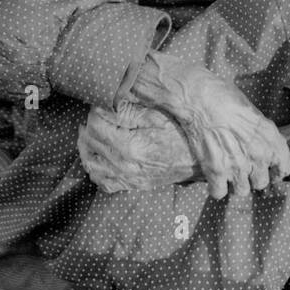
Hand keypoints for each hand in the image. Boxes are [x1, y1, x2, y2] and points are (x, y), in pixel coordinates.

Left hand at [78, 102, 199, 193]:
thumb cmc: (183, 133)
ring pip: (91, 165)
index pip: (95, 126)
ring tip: (93, 133)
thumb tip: (104, 107)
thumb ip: (129, 112)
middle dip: (89, 126)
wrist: (202, 160)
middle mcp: (125, 167)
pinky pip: (103, 183)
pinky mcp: (133, 185)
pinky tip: (101, 156)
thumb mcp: (158, 116)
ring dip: (87, 147)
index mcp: (130, 147)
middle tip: (96, 114)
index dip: (94, 111)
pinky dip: (96, 169)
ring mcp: (128, 179)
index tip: (101, 104)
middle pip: (90, 144)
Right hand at [127, 51, 289, 199]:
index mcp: (270, 138)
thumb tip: (263, 145)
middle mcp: (258, 154)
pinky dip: (215, 187)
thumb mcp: (253, 111)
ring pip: (242, 191)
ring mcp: (237, 165)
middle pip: (261, 183)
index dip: (275, 170)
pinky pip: (219, 193)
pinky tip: (213, 177)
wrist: (198, 98)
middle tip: (241, 168)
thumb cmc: (223, 97)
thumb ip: (262, 133)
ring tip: (226, 173)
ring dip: (234, 184)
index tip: (269, 170)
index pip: (284, 168)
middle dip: (252, 177)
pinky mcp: (215, 171)